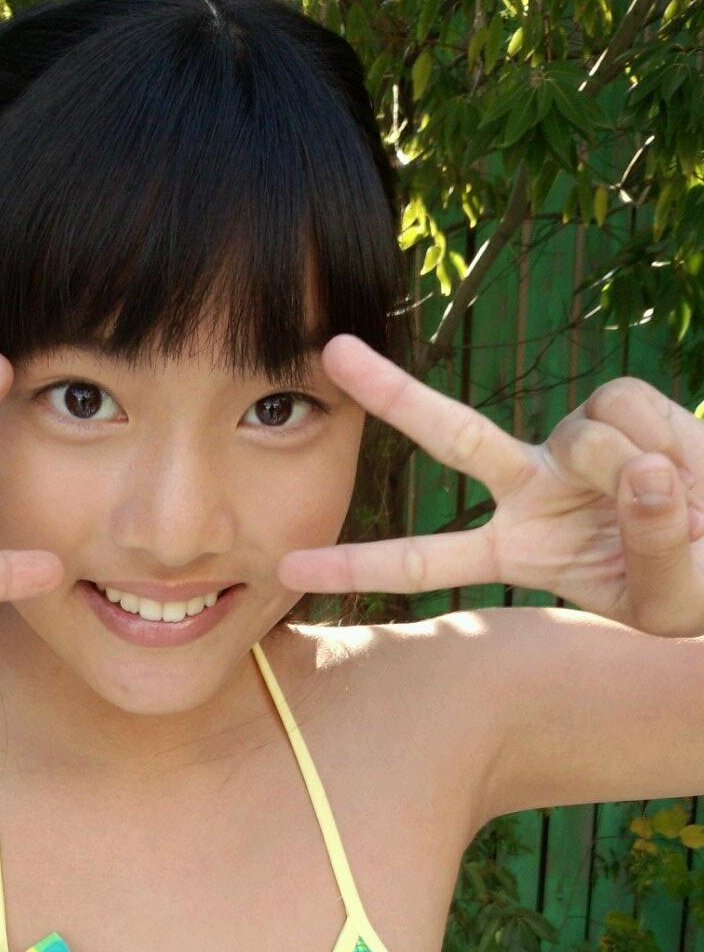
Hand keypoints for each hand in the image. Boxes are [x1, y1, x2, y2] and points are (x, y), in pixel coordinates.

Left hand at [278, 336, 703, 635]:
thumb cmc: (699, 592)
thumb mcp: (671, 601)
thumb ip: (654, 549)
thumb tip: (638, 471)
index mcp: (519, 552)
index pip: (425, 562)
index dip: (359, 567)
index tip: (289, 570)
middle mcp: (531, 489)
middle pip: (452, 435)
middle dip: (392, 393)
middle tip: (332, 350)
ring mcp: (572, 447)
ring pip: (588, 433)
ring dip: (645, 470)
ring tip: (687, 507)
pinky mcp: (620, 411)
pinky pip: (634, 410)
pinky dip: (672, 441)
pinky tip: (692, 472)